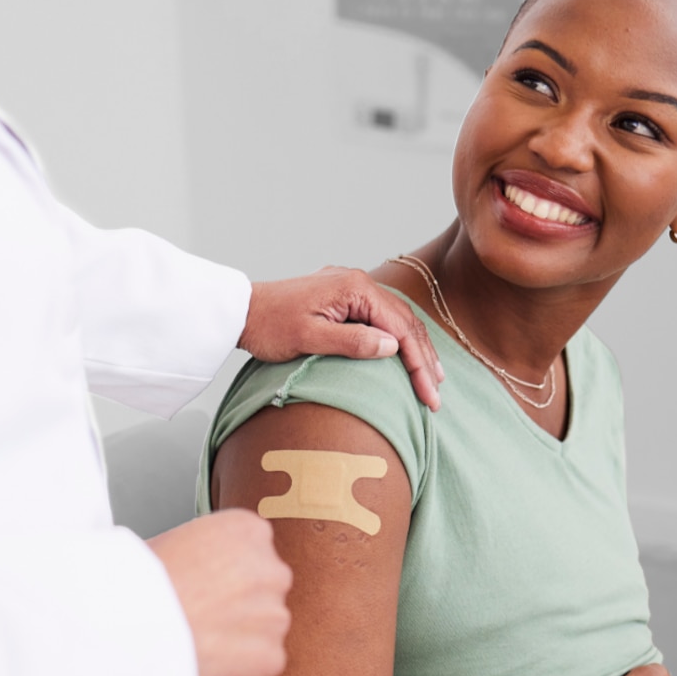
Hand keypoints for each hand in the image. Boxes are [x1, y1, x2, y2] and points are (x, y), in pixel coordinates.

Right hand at [147, 510, 293, 675]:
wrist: (123, 628)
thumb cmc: (132, 585)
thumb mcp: (171, 541)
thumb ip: (205, 554)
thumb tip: (206, 572)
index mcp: (248, 530)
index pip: (253, 553)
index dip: (225, 575)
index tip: (204, 588)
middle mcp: (271, 569)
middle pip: (263, 591)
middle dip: (238, 606)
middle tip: (198, 618)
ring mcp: (274, 615)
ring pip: (262, 631)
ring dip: (238, 640)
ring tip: (194, 642)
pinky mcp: (269, 658)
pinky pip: (259, 666)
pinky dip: (237, 672)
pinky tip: (204, 664)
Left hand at [238, 267, 443, 409]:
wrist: (240, 311)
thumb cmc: (269, 325)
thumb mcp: (310, 338)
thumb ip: (352, 342)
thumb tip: (392, 347)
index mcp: (355, 288)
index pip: (400, 328)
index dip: (418, 363)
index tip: (428, 393)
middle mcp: (358, 282)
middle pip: (405, 322)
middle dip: (424, 358)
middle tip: (436, 393)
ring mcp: (351, 288)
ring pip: (397, 319)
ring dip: (416, 349)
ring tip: (432, 377)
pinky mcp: (344, 298)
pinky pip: (382, 317)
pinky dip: (399, 339)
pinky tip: (407, 355)